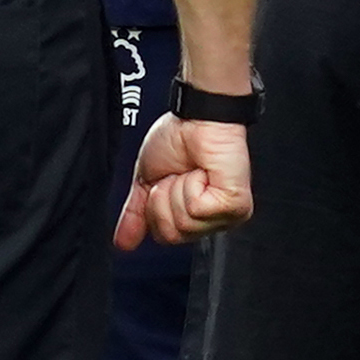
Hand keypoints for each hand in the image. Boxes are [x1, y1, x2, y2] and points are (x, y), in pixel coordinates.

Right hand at [118, 114, 253, 244]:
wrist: (196, 117)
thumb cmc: (180, 139)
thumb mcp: (147, 180)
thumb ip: (136, 214)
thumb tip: (123, 242)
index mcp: (194, 216)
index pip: (165, 237)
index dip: (154, 208)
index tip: (162, 181)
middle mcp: (211, 219)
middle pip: (172, 235)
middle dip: (163, 198)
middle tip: (176, 175)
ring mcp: (226, 215)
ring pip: (184, 223)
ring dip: (177, 189)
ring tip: (191, 171)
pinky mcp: (235, 205)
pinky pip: (198, 210)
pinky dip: (192, 185)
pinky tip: (203, 172)